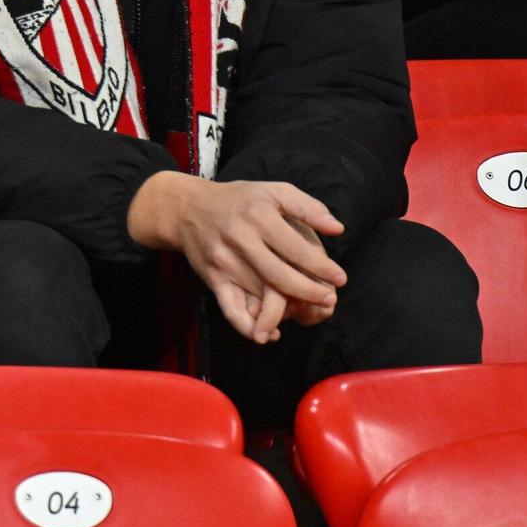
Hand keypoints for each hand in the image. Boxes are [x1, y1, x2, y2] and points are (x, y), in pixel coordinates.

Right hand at [127, 172, 346, 344]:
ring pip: (260, 296)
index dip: (323, 267)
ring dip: (287, 311)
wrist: (187, 208)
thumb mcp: (273, 191)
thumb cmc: (238, 200)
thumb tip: (338, 229)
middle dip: (310, 292)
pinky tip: (270, 334)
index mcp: (259, 215)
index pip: (297, 249)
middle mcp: (240, 239)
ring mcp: (224, 262)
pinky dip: (250, 328)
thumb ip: (308, 207)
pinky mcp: (213, 279)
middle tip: (329, 299)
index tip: (339, 278)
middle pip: (280, 277)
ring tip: (308, 311)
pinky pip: (231, 310)